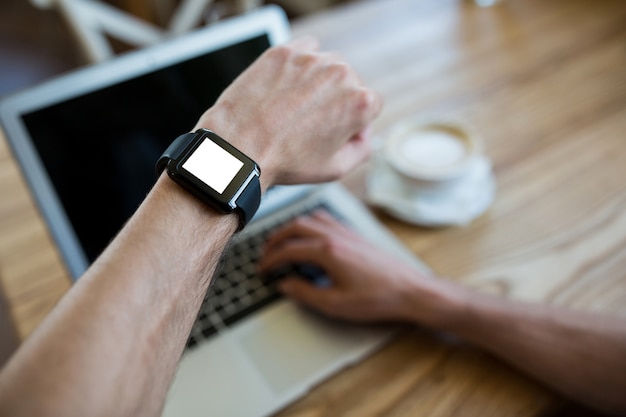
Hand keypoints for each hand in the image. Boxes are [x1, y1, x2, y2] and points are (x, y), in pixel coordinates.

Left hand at [193, 37, 381, 188]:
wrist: (240, 147)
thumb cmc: (285, 161)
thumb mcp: (335, 169)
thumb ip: (363, 148)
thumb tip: (365, 133)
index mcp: (360, 102)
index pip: (372, 104)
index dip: (355, 121)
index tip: (335, 130)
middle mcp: (340, 74)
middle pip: (350, 82)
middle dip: (336, 100)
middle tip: (311, 123)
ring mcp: (311, 60)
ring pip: (328, 65)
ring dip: (319, 82)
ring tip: (295, 107)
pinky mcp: (285, 52)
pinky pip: (305, 49)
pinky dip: (300, 64)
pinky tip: (288, 86)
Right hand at [259, 211, 449, 322]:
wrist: (410, 290)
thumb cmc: (377, 298)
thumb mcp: (335, 304)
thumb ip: (305, 293)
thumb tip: (286, 285)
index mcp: (327, 251)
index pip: (289, 249)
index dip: (271, 259)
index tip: (262, 269)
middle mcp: (336, 235)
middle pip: (296, 226)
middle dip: (276, 239)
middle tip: (266, 253)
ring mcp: (347, 232)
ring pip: (311, 218)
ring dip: (293, 227)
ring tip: (284, 242)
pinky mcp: (356, 235)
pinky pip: (327, 219)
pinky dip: (311, 223)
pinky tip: (312, 236)